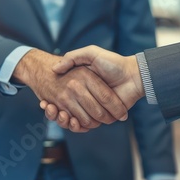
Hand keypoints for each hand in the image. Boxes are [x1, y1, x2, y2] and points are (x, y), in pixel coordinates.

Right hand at [13, 49, 127, 129]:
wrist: (134, 75)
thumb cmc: (113, 63)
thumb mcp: (91, 53)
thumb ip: (73, 57)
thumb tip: (55, 68)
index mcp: (82, 83)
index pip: (63, 95)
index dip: (53, 101)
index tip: (45, 102)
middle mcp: (86, 96)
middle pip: (66, 109)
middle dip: (56, 112)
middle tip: (49, 108)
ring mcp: (94, 107)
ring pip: (73, 119)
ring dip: (63, 119)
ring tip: (57, 113)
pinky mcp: (103, 117)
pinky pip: (86, 125)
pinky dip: (76, 126)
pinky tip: (68, 119)